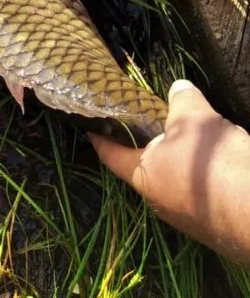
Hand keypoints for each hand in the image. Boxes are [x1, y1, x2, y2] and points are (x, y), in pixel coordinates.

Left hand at [91, 80, 249, 263]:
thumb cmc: (210, 164)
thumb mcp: (194, 119)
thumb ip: (182, 101)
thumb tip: (178, 88)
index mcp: (143, 176)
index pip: (111, 154)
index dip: (100, 138)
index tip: (91, 127)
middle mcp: (160, 200)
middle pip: (148, 166)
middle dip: (152, 144)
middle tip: (155, 119)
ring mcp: (187, 215)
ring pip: (177, 179)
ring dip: (183, 159)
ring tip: (194, 136)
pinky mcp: (213, 222)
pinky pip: (202, 190)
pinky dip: (205, 174)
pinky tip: (218, 159)